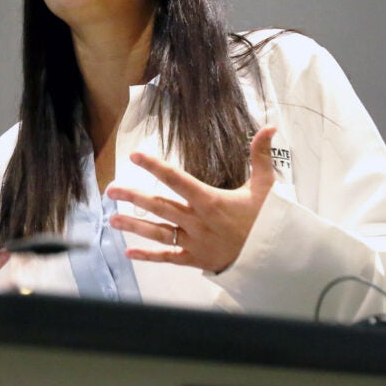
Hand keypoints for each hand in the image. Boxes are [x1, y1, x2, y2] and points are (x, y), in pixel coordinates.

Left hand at [106, 127, 277, 272]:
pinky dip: (148, 256)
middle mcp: (196, 221)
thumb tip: (270, 127)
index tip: (135, 156)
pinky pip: (168, 257)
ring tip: (112, 220)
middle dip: (133, 197)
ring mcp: (194, 242)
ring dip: (134, 226)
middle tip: (111, 190)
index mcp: (209, 201)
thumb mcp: (266, 185)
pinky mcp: (195, 259)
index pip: (177, 179)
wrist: (274, 256)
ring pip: (158, 232)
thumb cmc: (268, 219)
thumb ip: (261, 155)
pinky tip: (130, 252)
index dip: (154, 166)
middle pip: (159, 207)